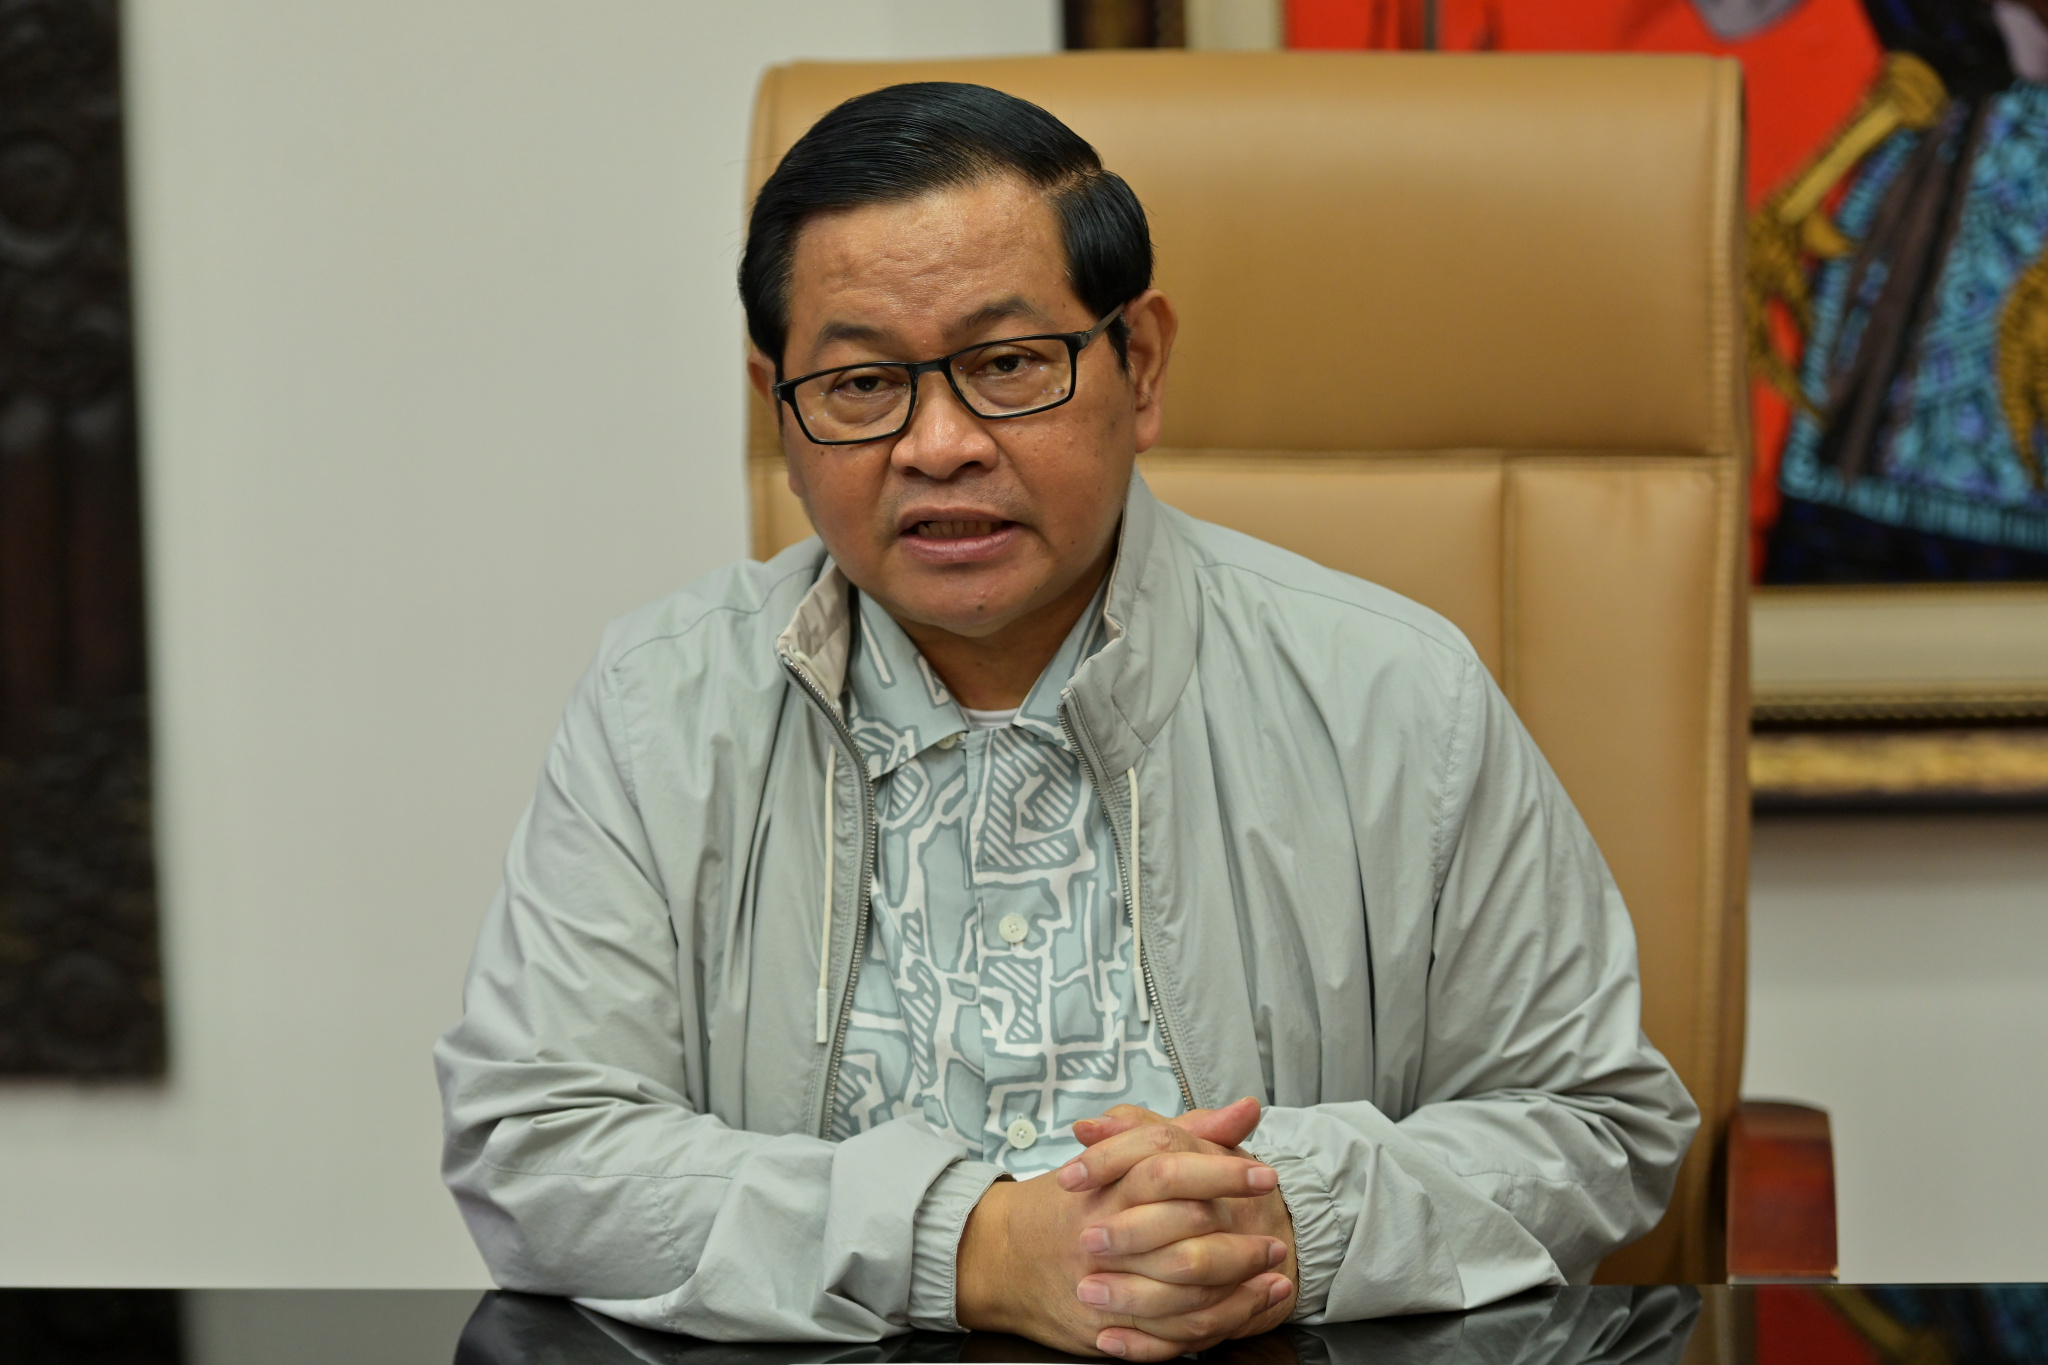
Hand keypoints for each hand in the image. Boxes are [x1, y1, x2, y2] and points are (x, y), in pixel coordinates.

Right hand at [956, 1097, 1295, 1359]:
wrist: (997, 1257)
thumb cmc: (1066, 1204)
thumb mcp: (1120, 1157)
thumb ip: (1185, 1133)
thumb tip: (1245, 1110)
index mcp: (1107, 1184)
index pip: (1168, 1166)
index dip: (1221, 1172)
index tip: (1263, 1176)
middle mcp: (1102, 1232)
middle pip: (1182, 1233)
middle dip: (1238, 1239)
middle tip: (1275, 1237)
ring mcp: (1101, 1282)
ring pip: (1180, 1291)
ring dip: (1236, 1287)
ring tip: (1273, 1277)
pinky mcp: (1102, 1325)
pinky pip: (1165, 1334)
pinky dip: (1209, 1325)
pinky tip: (1241, 1312)